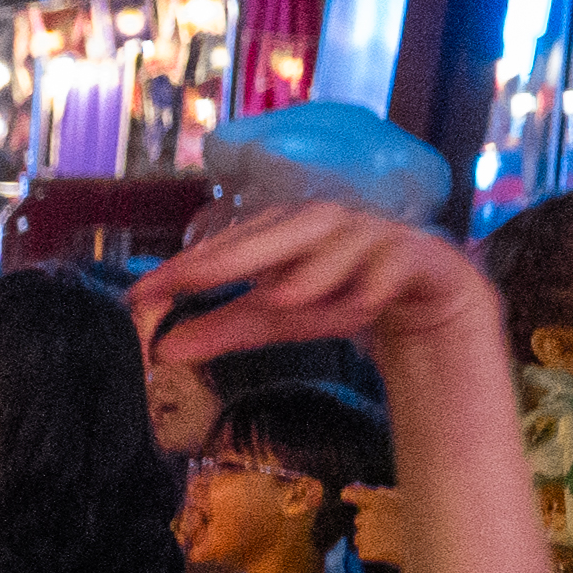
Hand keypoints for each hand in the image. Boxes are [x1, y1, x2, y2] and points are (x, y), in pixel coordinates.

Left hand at [137, 192, 500, 367]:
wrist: (429, 301)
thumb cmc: (344, 297)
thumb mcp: (279, 318)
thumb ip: (224, 327)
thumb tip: (162, 348)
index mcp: (291, 231)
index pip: (234, 241)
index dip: (190, 265)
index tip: (142, 292)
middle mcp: (333, 224)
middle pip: (284, 230)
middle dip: (236, 254)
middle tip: (192, 278)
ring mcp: (382, 236)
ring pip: (344, 243)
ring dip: (315, 269)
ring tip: (283, 296)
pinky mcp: (426, 258)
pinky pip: (399, 264)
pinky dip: (378, 282)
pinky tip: (362, 304)